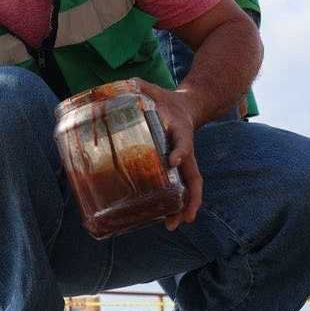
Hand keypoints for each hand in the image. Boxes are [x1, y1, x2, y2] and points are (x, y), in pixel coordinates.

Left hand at [133, 81, 203, 229]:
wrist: (186, 106)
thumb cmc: (164, 99)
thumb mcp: (150, 89)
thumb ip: (136, 86)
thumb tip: (116, 85)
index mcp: (180, 131)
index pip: (183, 142)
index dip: (179, 151)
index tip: (173, 160)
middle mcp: (185, 151)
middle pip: (193, 177)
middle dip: (190, 198)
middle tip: (183, 217)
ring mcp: (183, 161)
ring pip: (189, 187)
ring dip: (184, 207)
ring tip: (174, 225)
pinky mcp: (177, 167)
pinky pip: (179, 187)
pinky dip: (174, 203)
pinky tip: (165, 218)